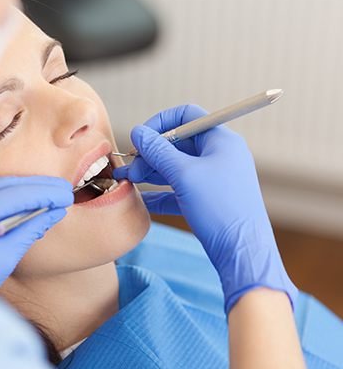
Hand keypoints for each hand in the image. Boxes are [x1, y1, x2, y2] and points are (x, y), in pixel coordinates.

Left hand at [0, 176, 73, 294]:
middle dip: (34, 187)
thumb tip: (56, 210)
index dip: (42, 194)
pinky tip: (26, 201)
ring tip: (50, 193)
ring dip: (21, 191)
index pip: (9, 197)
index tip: (66, 194)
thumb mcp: (4, 258)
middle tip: (63, 189)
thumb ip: (29, 229)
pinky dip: (4, 198)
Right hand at [113, 105, 296, 312]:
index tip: (140, 138)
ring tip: (126, 181)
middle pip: (178, 143)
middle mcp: (219, 155)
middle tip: (129, 168)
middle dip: (150, 153)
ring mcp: (214, 178)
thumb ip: (158, 151)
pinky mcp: (208, 200)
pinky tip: (141, 200)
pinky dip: (160, 192)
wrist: (242, 252)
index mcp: (220, 141)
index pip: (187, 116)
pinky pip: (179, 189)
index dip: (160, 123)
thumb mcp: (184, 175)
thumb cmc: (219, 209)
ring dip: (150, 172)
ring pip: (176, 167)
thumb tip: (137, 132)